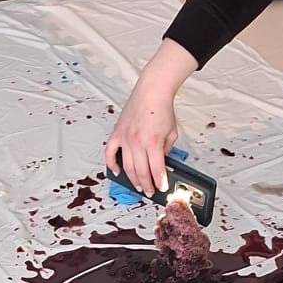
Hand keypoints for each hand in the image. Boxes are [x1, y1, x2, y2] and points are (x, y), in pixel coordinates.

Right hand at [105, 77, 179, 194]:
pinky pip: (110, 153)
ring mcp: (125, 138)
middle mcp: (137, 142)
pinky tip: (116, 171)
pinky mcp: (117, 133)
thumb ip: (166, 150)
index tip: (162, 188)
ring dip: (133, 179)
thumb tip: (161, 162)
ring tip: (139, 186)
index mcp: (153, 142)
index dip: (160, 182)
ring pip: (126, 166)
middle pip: (141, 172)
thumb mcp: (172, 133)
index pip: (156, 170)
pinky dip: (111, 164)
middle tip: (150, 191)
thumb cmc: (161, 109)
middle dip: (147, 185)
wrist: (151, 92)